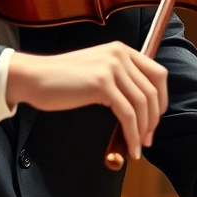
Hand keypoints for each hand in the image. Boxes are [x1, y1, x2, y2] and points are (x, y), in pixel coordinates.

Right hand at [6, 41, 167, 159]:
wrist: (35, 76)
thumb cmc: (62, 79)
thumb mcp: (97, 70)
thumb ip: (119, 79)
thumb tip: (141, 106)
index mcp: (122, 50)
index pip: (158, 74)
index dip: (162, 99)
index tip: (156, 119)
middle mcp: (120, 54)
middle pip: (152, 91)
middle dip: (154, 119)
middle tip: (148, 138)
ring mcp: (111, 67)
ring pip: (141, 104)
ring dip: (143, 130)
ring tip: (139, 146)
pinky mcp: (101, 83)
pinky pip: (127, 114)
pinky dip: (132, 134)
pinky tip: (130, 147)